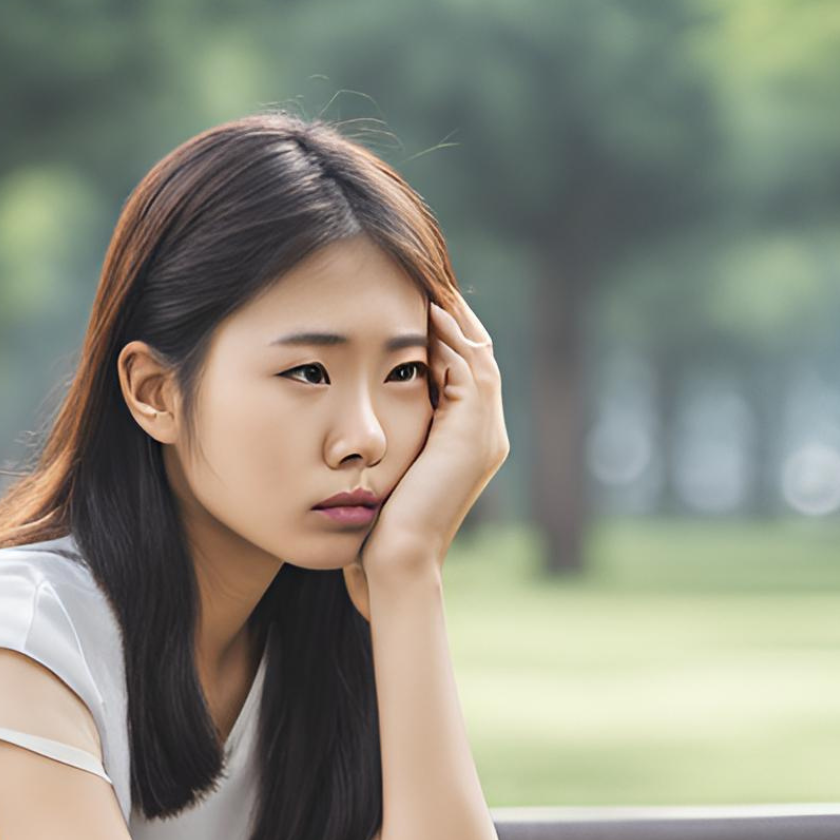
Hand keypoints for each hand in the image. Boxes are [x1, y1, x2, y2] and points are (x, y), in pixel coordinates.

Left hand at [343, 283, 508, 620]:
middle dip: (451, 316)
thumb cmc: (378, 532)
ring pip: (478, 352)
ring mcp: (486, 432)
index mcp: (468, 443)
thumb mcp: (384, 473)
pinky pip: (469, 364)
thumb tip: (353, 427)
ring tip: (423, 280)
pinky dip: (451, 335)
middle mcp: (486, 434)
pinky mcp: (474, 430)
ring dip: (452, 315)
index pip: (462, 372)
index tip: (408, 303)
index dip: (441, 336)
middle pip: (477, 354)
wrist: (397, 562)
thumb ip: (385, 442)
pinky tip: (425, 309)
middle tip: (420, 277)